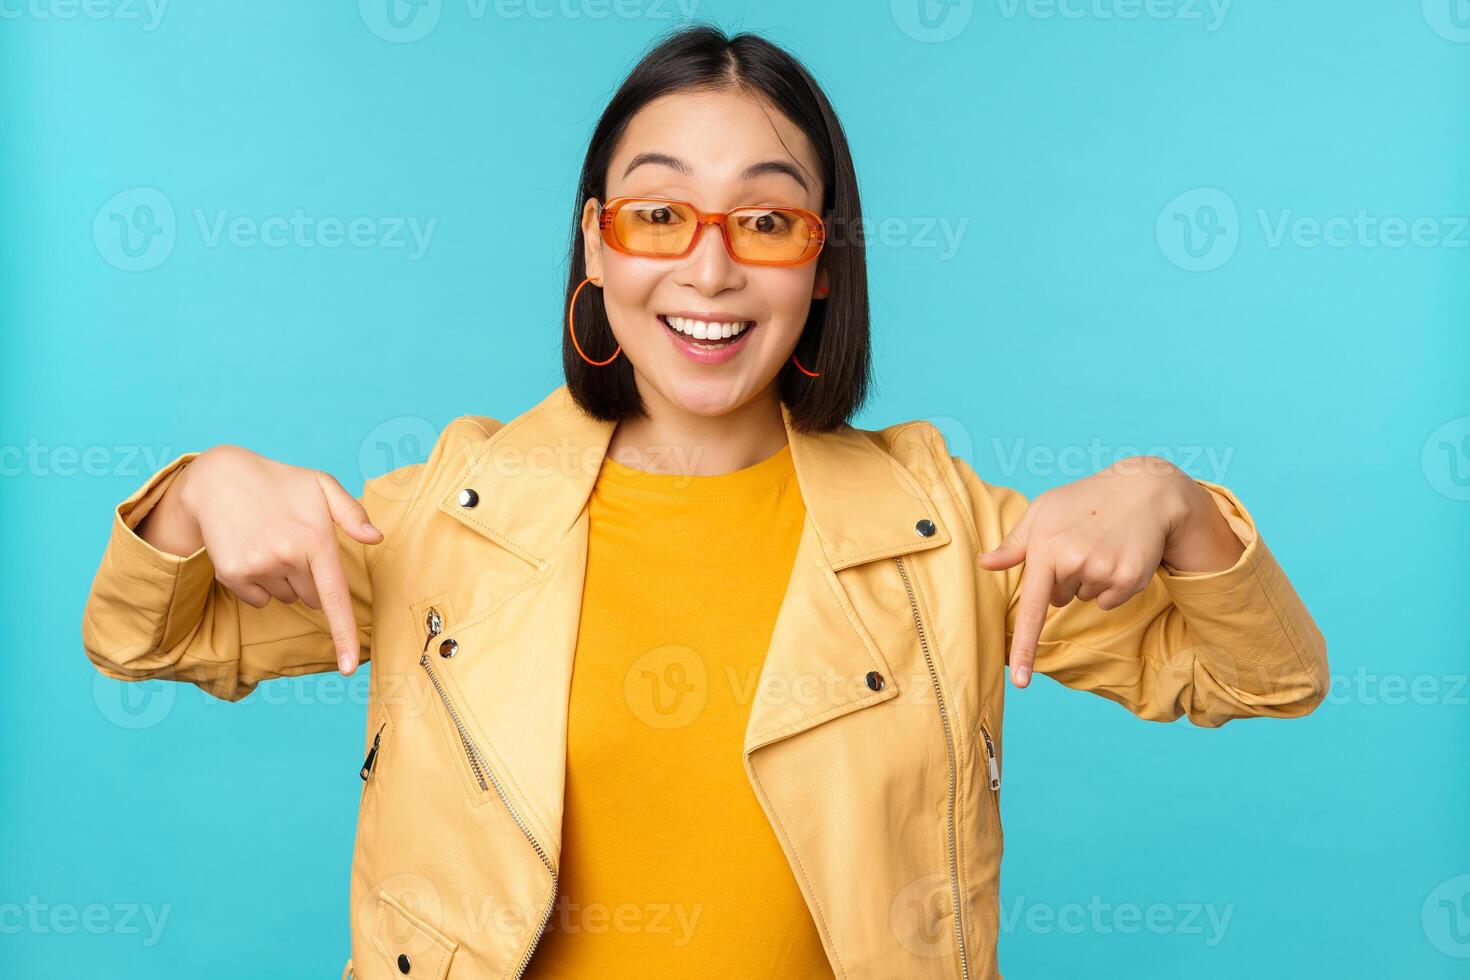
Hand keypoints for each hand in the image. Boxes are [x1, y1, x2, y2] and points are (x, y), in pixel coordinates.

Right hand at [160, 445, 381, 673]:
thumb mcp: (321, 485)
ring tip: (270, 540)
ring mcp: (258, 567)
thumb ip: (352, 513)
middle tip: (293, 541)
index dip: (343, 635)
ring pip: (286, 597)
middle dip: (309, 578)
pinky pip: (258, 599)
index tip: (348, 666)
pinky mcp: (232, 574)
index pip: (334, 597)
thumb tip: (375, 538)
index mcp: (316, 539)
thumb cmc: (279, 482)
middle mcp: (287, 557)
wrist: (219, 478)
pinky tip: (252, 551)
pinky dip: (259, 584)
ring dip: (284, 579)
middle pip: (312, 597)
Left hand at [977, 456, 1241, 688]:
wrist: (1145, 490)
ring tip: (1101, 544)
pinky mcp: (1129, 579)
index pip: (1033, 608)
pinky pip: (1108, 601)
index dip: (1026, 647)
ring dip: (1089, 579)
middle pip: (1058, 599)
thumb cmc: (1085, 500)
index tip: (1020, 680)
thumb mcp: (1045, 511)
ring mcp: (1105, 572)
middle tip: (1082, 543)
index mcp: (1047, 548)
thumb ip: (1015, 543)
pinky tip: (1119, 554)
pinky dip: (1112, 584)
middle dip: (1065, 578)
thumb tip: (985, 563)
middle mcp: (1075, 563)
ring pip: (1084, 599)